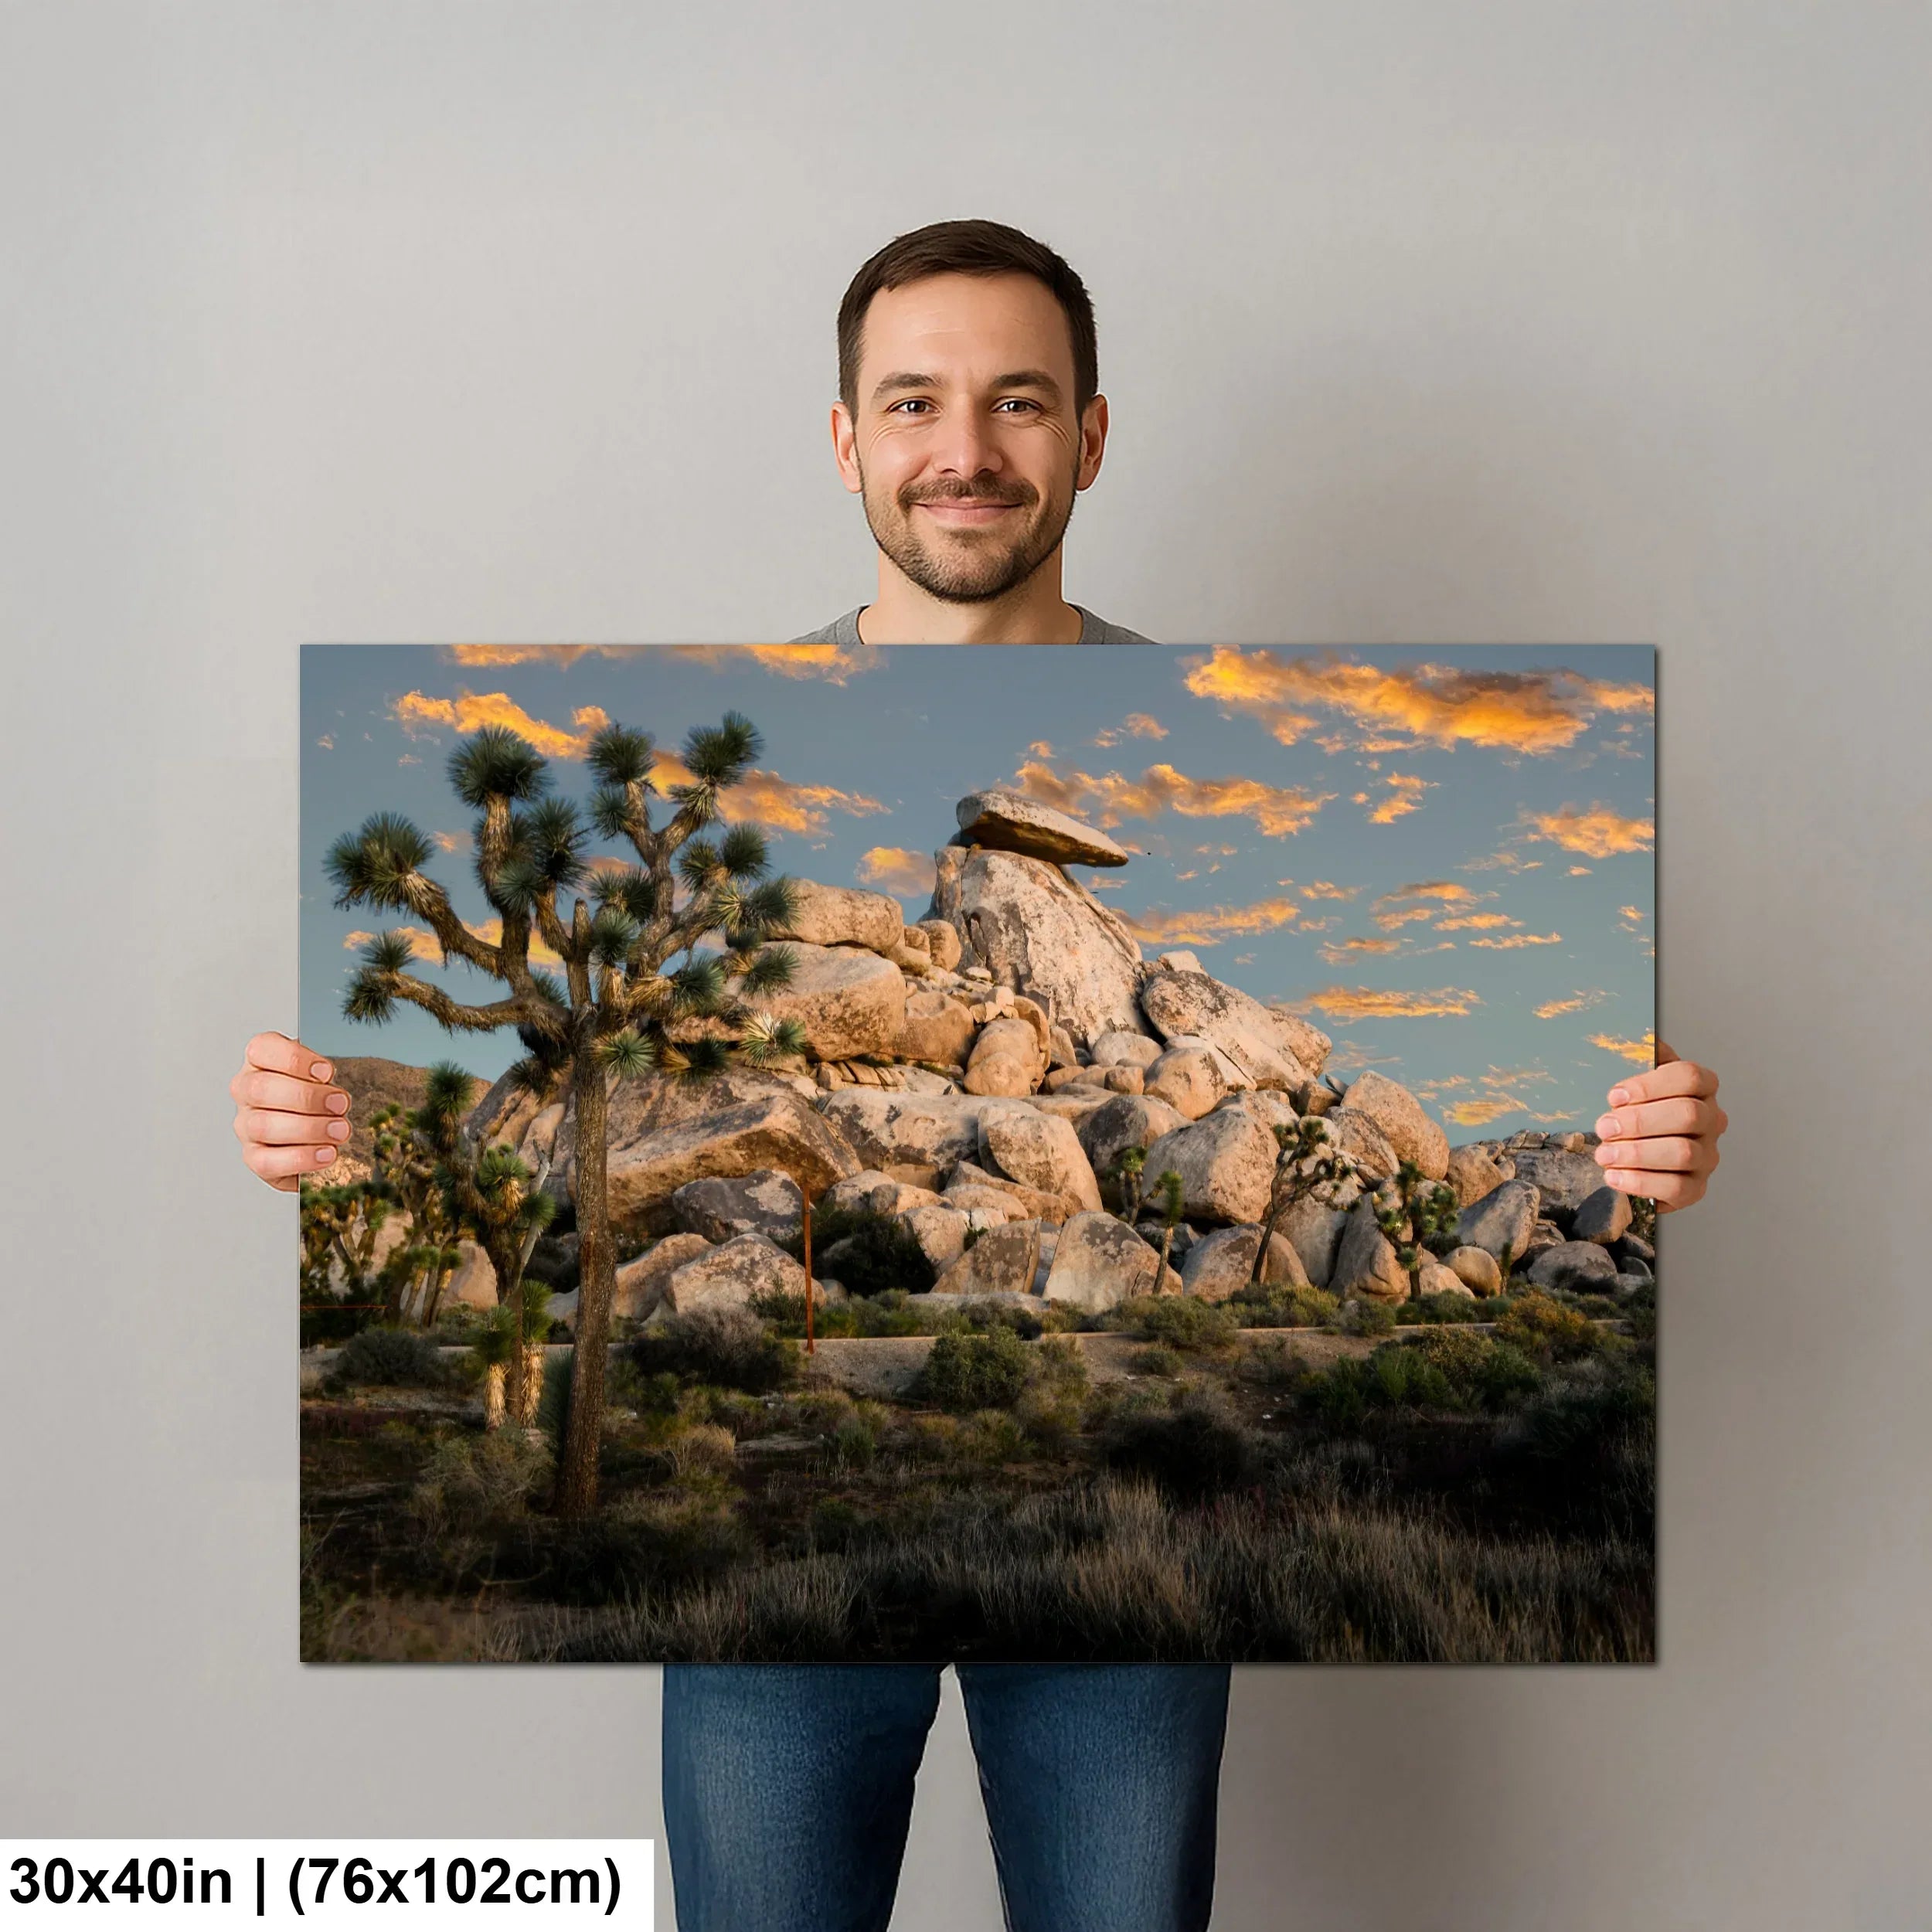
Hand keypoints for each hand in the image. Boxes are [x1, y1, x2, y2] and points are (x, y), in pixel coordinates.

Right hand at [230, 1032, 352, 1191]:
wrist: (312, 1133)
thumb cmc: (315, 1095)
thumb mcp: (321, 1074)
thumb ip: (323, 1073)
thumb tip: (334, 1083)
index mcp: (260, 1061)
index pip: (261, 1049)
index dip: (294, 1060)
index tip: (326, 1072)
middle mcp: (246, 1091)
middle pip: (261, 1089)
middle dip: (307, 1097)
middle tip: (340, 1104)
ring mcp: (246, 1125)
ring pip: (265, 1126)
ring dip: (309, 1128)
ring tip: (340, 1130)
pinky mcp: (254, 1157)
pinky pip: (268, 1161)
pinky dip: (302, 1157)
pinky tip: (327, 1153)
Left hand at [1592, 1038, 1725, 1212]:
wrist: (1636, 1154)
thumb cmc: (1637, 1110)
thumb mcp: (1636, 1079)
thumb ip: (1640, 1057)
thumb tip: (1641, 1035)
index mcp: (1701, 1087)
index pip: (1689, 1077)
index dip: (1650, 1085)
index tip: (1614, 1095)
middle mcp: (1712, 1120)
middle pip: (1688, 1115)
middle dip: (1639, 1121)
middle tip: (1604, 1127)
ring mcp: (1707, 1155)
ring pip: (1683, 1153)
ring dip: (1636, 1153)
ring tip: (1604, 1154)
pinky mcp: (1696, 1188)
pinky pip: (1676, 1188)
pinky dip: (1641, 1182)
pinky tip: (1614, 1176)